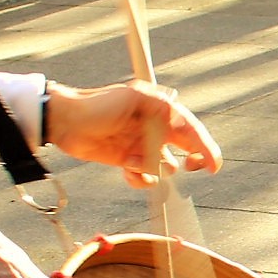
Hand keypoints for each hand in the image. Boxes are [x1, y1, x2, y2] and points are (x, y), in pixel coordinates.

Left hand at [44, 81, 221, 188]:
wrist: (66, 122)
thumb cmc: (97, 104)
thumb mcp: (134, 98)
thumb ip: (160, 111)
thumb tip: (178, 131)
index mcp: (161, 112)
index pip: (192, 130)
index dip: (206, 147)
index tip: (212, 165)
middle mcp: (156, 130)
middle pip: (186, 150)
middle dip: (191, 160)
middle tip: (190, 167)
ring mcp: (143, 146)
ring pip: (164, 168)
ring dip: (153, 168)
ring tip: (133, 161)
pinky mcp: (128, 161)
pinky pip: (145, 177)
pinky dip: (139, 179)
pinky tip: (126, 171)